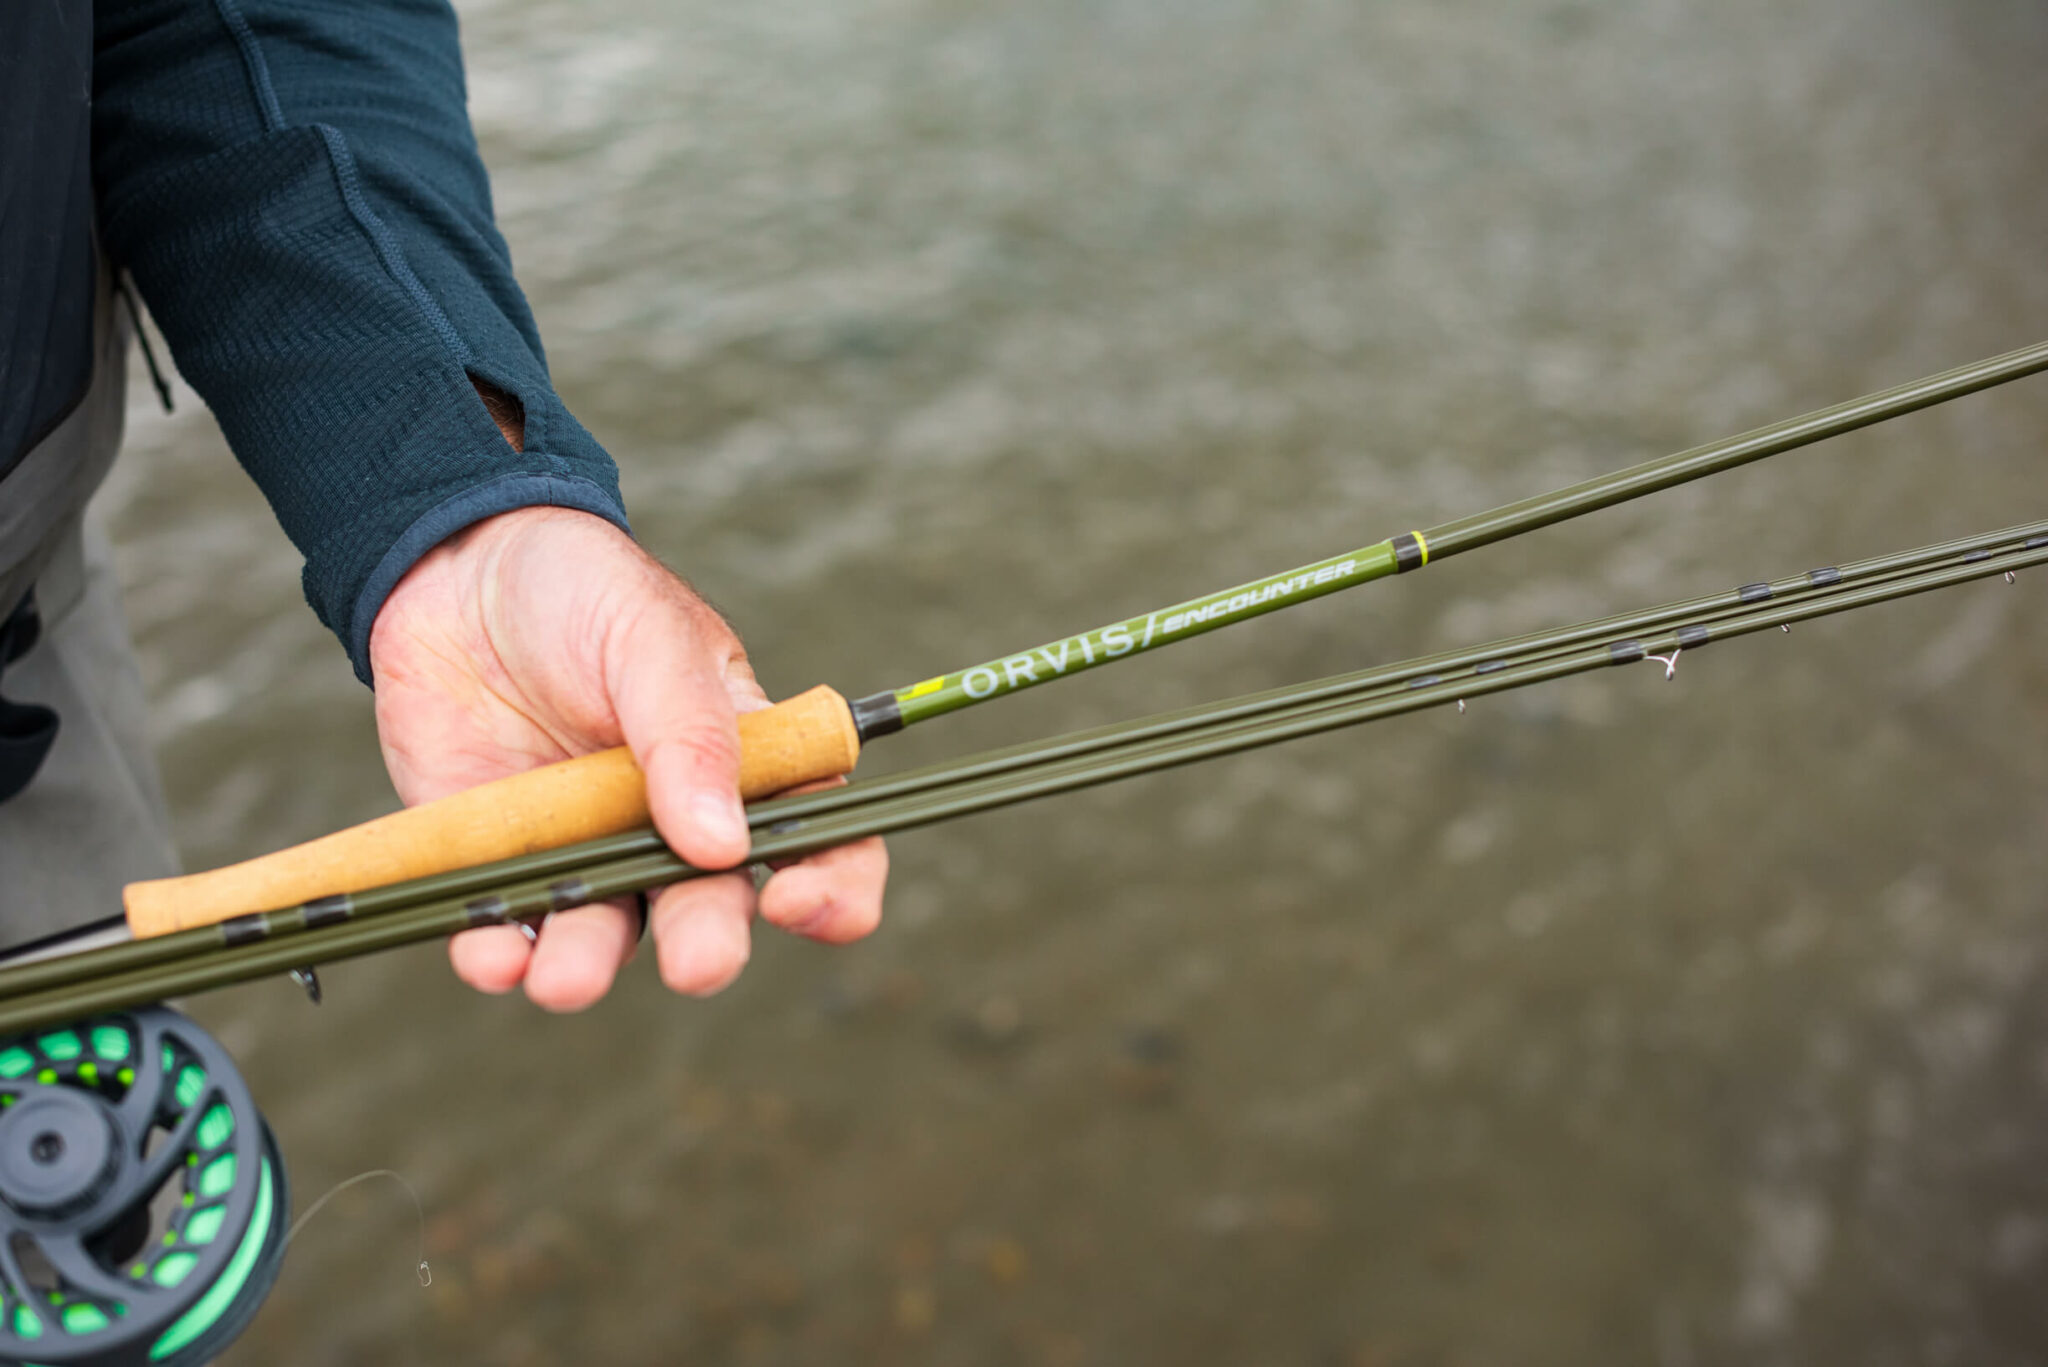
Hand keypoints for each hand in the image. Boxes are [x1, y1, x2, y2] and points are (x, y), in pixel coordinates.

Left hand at [366, 505, 886, 1009]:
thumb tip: (724, 845)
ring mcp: (588, 849)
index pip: (821, 842)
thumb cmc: (582, 589)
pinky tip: (488, 957)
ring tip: (564, 980)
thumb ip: (689, 736)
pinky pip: (505, 928)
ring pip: (606, 934)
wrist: (455, 569)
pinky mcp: (500, 861)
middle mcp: (674, 825)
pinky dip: (497, 954)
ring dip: (589, 965)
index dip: (835, 887)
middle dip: (709, 946)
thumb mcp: (652, 637)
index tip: (801, 904)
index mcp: (743, 765)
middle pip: (712, 908)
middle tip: (696, 965)